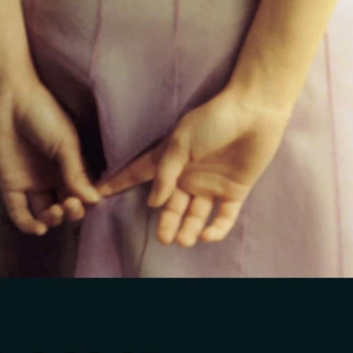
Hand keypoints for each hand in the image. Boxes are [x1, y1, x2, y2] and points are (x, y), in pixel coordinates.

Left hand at [0, 71, 100, 234]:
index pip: (84, 192)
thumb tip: (95, 201)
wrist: (7, 98)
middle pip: (66, 205)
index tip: (91, 201)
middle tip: (69, 204)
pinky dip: (29, 224)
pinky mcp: (10, 185)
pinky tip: (39, 228)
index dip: (89, 201)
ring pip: (46, 212)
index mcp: (70, 163)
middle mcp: (53, 176)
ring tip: (55, 210)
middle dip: (72, 211)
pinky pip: (20, 212)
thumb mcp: (66, 142)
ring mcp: (31, 182)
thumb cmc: (41, 112)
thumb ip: (77, 173)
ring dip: (53, 219)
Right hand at [95, 87, 291, 246]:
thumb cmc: (214, 120)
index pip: (139, 175)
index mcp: (170, 159)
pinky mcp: (235, 191)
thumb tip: (154, 204)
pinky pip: (224, 217)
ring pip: (195, 216)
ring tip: (183, 240)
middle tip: (164, 238)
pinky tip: (206, 235)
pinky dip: (216, 229)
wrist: (254, 112)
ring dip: (188, 229)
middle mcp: (188, 175)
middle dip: (166, 224)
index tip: (98, 194)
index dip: (119, 184)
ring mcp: (212, 184)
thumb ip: (165, 173)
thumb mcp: (181, 142)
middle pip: (171, 206)